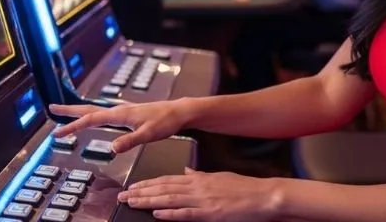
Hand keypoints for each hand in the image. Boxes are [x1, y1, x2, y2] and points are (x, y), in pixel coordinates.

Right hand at [49, 100, 189, 152]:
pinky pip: (104, 114)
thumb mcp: (149, 134)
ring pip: (96, 111)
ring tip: (66, 114)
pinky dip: (93, 116)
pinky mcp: (128, 115)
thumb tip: (112, 148)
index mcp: (121, 114)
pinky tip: (93, 119)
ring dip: (80, 112)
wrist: (179, 112)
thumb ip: (130, 141)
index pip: (91, 120)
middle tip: (52, 108)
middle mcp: (119, 110)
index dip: (73, 126)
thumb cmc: (166, 121)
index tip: (58, 132)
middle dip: (70, 110)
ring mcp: (123, 111)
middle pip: (89, 109)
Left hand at [119, 167, 280, 220]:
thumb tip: (186, 172)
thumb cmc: (243, 187)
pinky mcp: (210, 213)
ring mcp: (203, 200)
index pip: (168, 180)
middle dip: (142, 192)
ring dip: (149, 201)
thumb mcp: (219, 176)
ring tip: (132, 202)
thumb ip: (200, 175)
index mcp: (199, 179)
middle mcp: (198, 187)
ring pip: (170, 200)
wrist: (262, 195)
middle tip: (123, 195)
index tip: (133, 186)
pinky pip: (186, 214)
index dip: (149, 183)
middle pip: (164, 189)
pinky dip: (170, 214)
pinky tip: (157, 214)